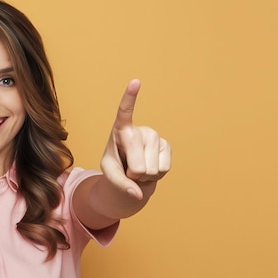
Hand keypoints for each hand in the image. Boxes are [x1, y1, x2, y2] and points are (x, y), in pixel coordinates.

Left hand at [100, 79, 170, 199]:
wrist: (131, 169)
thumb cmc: (116, 165)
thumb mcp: (109, 173)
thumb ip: (119, 185)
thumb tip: (137, 195)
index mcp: (120, 129)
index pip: (124, 111)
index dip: (130, 97)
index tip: (136, 81)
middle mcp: (139, 129)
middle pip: (137, 165)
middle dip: (132, 174)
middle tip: (128, 167)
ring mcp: (155, 136)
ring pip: (151, 170)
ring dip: (144, 175)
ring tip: (138, 166)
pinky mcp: (167, 146)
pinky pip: (163, 169)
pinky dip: (155, 175)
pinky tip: (150, 166)